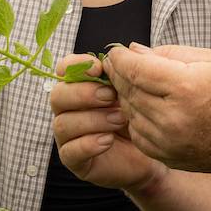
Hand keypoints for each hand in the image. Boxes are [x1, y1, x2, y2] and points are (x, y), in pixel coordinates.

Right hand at [50, 54, 165, 192]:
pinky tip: (108, 141)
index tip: (98, 67)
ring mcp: (69, 136)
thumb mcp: (137, 92)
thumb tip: (130, 49)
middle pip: (58, 95)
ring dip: (92, 119)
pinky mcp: (75, 160)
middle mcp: (69, 110)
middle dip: (84, 93)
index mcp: (81, 87)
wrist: (152, 156)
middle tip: (111, 96)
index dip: (76, 66)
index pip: (64, 70)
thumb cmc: (143, 119)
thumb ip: (129, 72)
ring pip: (63, 123)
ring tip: (120, 120)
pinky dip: (88, 144)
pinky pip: (69, 152)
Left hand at [103, 43, 210, 173]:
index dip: (119, 58)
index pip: (135, 69)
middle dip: (120, 75)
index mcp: (185, 87)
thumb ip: (167, 54)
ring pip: (129, 113)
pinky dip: (138, 119)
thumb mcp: (210, 60)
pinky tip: (150, 108)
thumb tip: (133, 51)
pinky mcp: (168, 157)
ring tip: (139, 85)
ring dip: (129, 97)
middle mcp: (173, 118)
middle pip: (128, 91)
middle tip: (120, 65)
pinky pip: (138, 134)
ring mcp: (169, 142)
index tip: (116, 52)